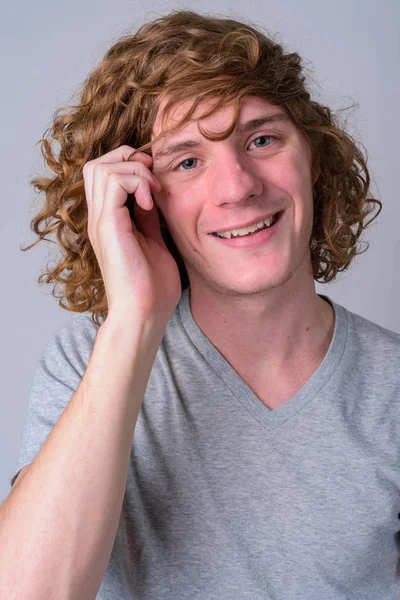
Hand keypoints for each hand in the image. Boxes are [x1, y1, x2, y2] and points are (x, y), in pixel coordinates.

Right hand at [83, 145, 181, 328]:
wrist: (144, 314)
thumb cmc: (152, 288)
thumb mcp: (154, 243)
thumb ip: (149, 219)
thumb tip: (153, 197)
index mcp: (109, 222)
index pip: (105, 174)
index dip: (131, 166)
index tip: (156, 183)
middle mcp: (100, 219)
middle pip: (97, 164)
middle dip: (128, 159)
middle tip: (153, 179)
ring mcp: (101, 222)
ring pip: (102, 167)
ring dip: (134, 170)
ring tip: (153, 192)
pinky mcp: (108, 226)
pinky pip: (113, 182)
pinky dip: (136, 182)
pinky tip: (151, 204)